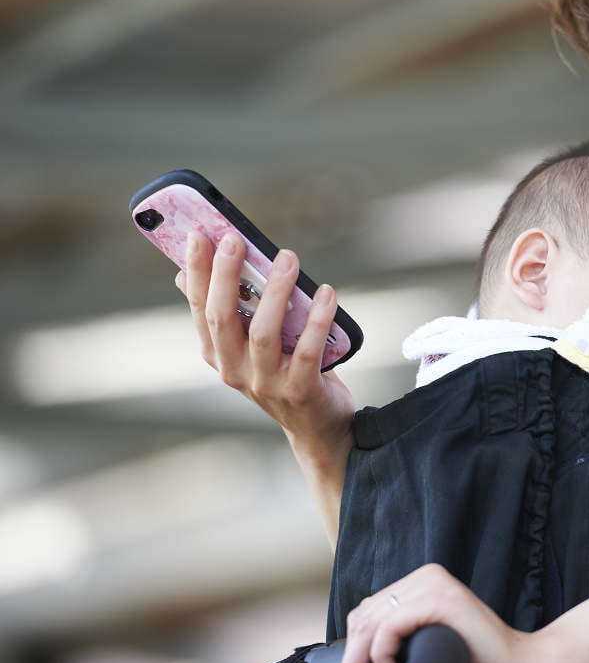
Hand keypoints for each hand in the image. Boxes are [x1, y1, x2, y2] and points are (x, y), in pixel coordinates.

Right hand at [177, 233, 355, 537]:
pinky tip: (326, 293)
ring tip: (287, 257)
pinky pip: (307, 351)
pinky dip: (316, 320)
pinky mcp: (299, 391)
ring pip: (263, 333)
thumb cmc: (286, 373)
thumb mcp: (251, 346)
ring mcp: (266, 383)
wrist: (318, 427)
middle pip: (223, 318)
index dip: (197, 273)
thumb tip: (187, 275)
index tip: (198, 235)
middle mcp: (235, 371)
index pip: (200, 309)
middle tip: (235, 239)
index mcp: (219, 355)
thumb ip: (230, 314)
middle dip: (226, 276)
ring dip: (274, 292)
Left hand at [337, 564, 536, 662]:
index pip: (366, 614)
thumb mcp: (426, 650)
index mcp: (422, 585)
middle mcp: (426, 578)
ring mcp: (434, 586)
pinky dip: (381, 656)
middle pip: (364, 618)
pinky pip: (389, 627)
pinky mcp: (441, 601)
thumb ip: (398, 642)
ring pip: (371, 623)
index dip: (352, 653)